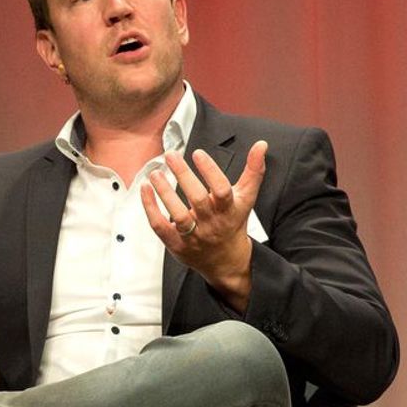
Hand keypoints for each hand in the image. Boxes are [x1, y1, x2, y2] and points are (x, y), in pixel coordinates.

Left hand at [141, 142, 265, 306]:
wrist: (225, 261)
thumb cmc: (233, 223)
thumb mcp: (246, 199)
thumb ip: (253, 171)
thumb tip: (261, 144)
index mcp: (229, 210)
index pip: (221, 190)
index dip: (210, 171)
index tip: (198, 153)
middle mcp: (211, 223)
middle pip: (197, 199)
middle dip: (184, 176)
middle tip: (171, 155)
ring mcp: (193, 236)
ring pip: (177, 215)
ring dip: (164, 192)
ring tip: (155, 173)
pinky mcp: (176, 244)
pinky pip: (160, 226)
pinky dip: (150, 208)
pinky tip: (145, 189)